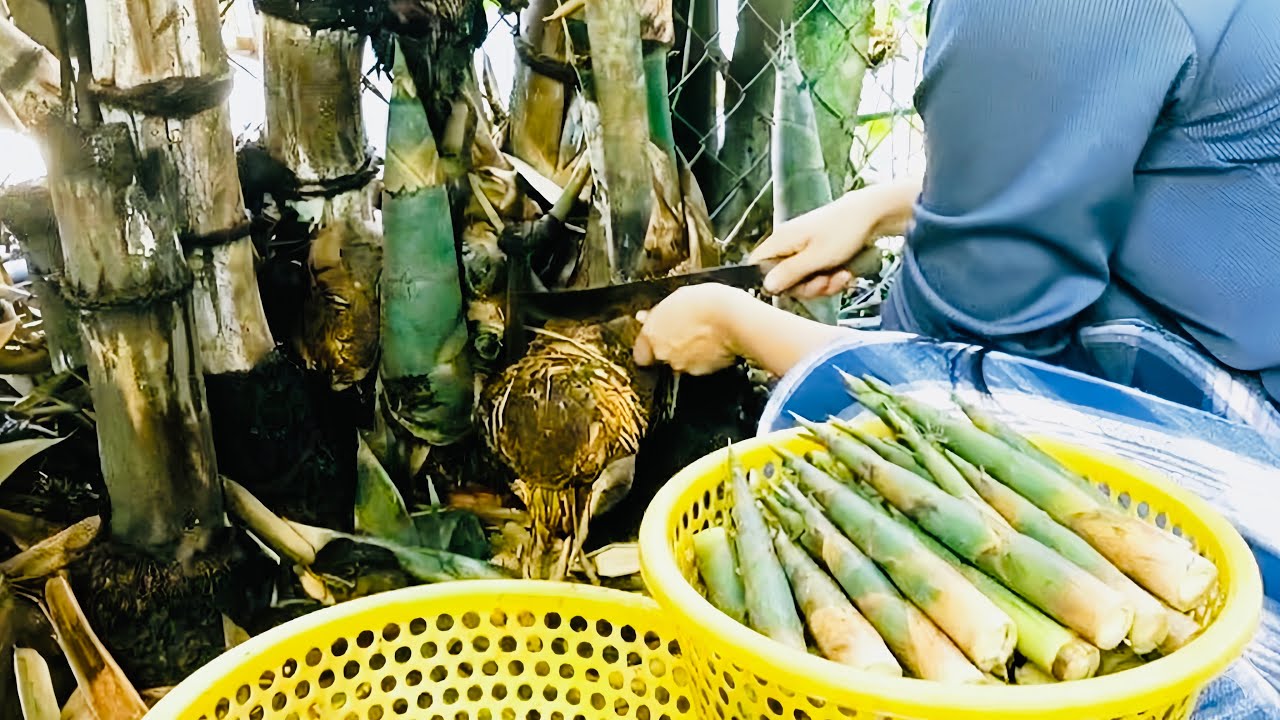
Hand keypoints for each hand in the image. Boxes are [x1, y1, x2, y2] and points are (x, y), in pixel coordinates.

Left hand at [633, 284, 752, 374]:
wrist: (736, 319)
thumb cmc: (708, 303)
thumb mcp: (677, 297)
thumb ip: (658, 312)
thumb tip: (645, 317)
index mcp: (653, 334)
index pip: (640, 354)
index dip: (649, 346)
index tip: (658, 338)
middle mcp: (664, 354)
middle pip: (662, 357)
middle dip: (671, 346)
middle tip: (686, 330)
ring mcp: (683, 365)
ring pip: (681, 362)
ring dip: (689, 351)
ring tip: (704, 333)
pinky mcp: (703, 373)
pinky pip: (700, 365)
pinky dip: (705, 358)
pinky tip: (714, 342)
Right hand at [749, 200, 871, 298]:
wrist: (873, 214)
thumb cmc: (845, 230)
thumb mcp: (816, 257)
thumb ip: (789, 273)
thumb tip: (766, 286)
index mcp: (781, 241)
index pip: (757, 265)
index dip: (770, 282)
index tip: (792, 288)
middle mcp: (788, 245)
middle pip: (783, 279)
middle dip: (807, 287)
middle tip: (825, 281)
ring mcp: (803, 249)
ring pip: (803, 280)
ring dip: (823, 284)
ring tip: (841, 276)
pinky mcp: (818, 254)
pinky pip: (817, 275)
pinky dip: (831, 278)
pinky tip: (845, 273)